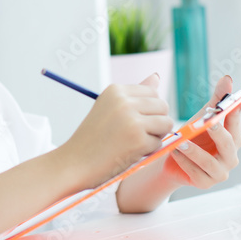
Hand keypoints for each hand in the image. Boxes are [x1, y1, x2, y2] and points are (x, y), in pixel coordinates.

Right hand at [63, 73, 173, 190]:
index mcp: (116, 90)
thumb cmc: (93, 138)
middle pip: (162, 106)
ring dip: (155, 136)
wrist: (74, 163)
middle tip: (134, 134)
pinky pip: (159, 142)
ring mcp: (132, 120)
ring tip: (134, 142)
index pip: (152, 92)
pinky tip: (130, 152)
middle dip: (155, 122)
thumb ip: (135, 94)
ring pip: (166, 123)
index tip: (131, 121)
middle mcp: (124, 101)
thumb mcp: (110, 108)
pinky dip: (149, 151)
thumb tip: (157, 76)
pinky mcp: (138, 139)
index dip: (148, 110)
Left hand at [160, 75, 240, 189]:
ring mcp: (220, 172)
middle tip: (207, 122)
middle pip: (229, 144)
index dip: (233, 113)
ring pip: (210, 162)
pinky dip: (184, 162)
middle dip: (218, 132)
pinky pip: (196, 173)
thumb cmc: (191, 137)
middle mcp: (231, 156)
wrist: (171, 161)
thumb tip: (228, 79)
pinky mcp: (206, 183)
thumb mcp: (202, 117)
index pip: (236, 123)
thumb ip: (216, 100)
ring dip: (195, 151)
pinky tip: (174, 152)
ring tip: (180, 140)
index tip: (226, 103)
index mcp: (233, 138)